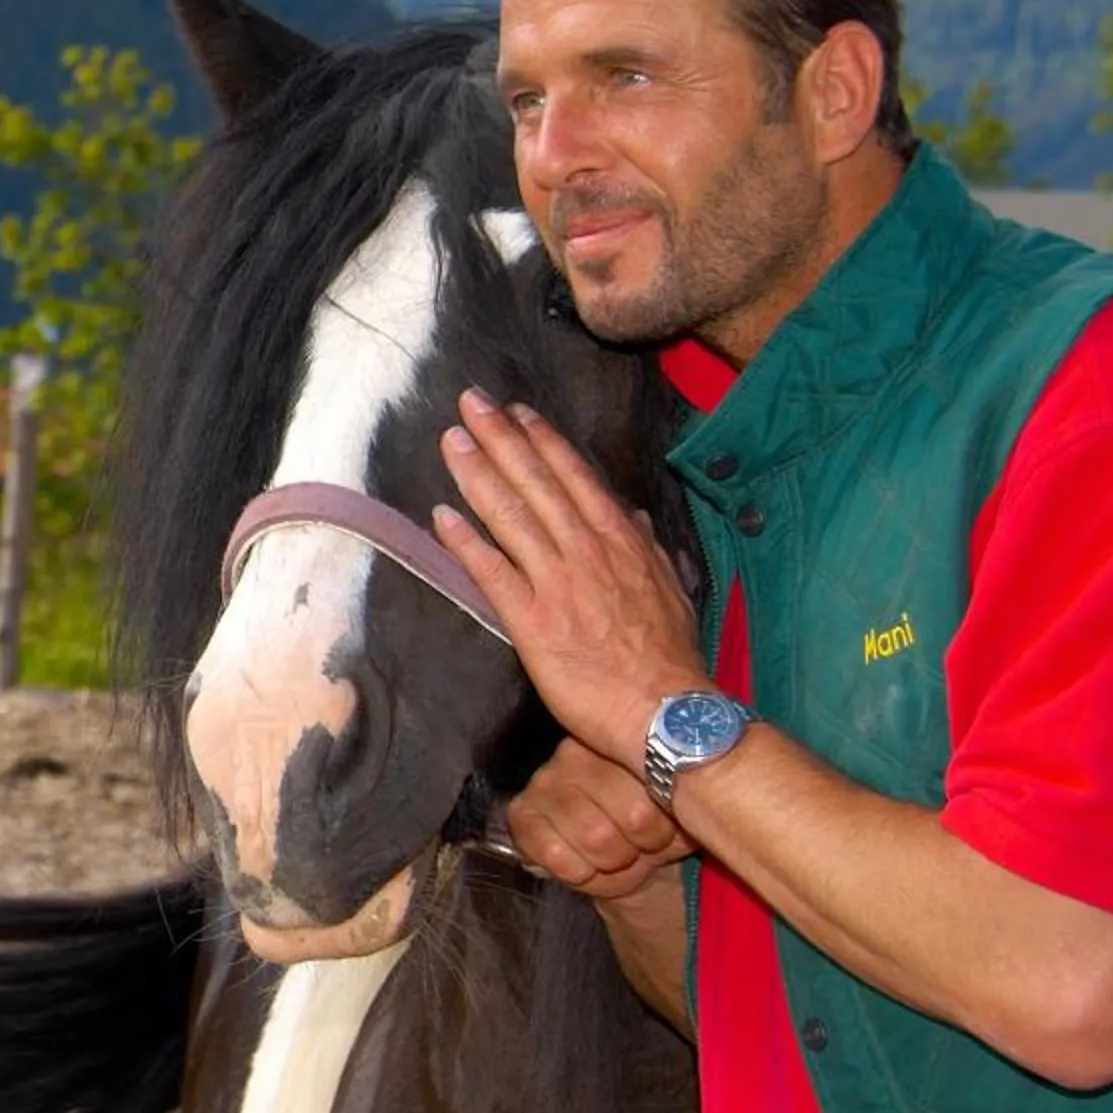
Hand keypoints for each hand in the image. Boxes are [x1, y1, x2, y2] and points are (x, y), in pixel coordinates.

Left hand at [431, 386, 708, 774]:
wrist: (668, 711)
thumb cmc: (670, 657)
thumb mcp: (672, 590)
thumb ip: (648, 548)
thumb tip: (631, 514)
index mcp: (620, 541)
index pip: (576, 477)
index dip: (542, 441)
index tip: (518, 412)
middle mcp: (587, 551)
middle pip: (536, 483)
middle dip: (501, 438)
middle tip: (470, 401)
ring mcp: (558, 583)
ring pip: (511, 516)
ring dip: (478, 474)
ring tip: (451, 440)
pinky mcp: (533, 622)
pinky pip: (492, 572)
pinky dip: (465, 541)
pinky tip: (440, 515)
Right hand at [507, 737, 692, 898]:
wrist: (630, 863)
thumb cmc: (657, 829)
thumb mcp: (683, 807)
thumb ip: (684, 785)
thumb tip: (688, 783)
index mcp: (623, 738)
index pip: (661, 779)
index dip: (670, 821)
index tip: (668, 830)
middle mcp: (577, 750)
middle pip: (635, 815)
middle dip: (646, 846)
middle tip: (642, 846)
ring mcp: (544, 779)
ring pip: (596, 838)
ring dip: (615, 863)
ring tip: (618, 856)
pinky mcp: (521, 813)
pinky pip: (557, 855)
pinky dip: (580, 874)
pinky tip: (586, 866)